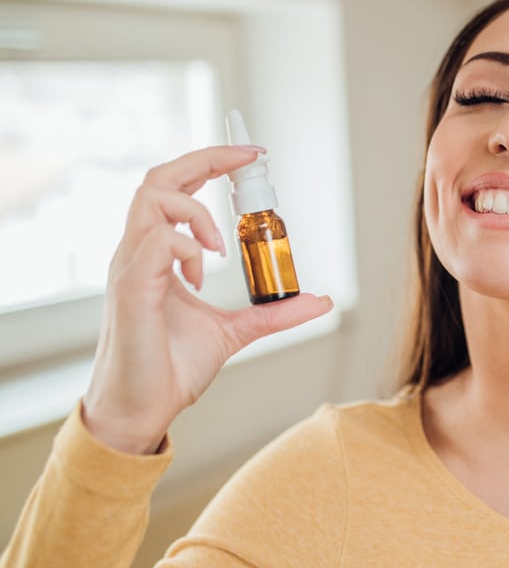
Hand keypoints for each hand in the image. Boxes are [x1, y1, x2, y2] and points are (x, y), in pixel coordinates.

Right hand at [82, 146, 332, 453]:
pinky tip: (201, 278)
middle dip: (205, 158)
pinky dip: (188, 249)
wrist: (142, 410)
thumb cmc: (171, 368)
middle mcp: (138, 252)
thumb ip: (273, 313)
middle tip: (248, 159)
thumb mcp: (235, 332)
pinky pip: (156, 243)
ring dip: (198, 212)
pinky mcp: (131, 290)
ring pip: (151, 198)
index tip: (252, 157)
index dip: (210, 163)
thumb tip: (319, 300)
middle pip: (157, 177)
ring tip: (220, 248)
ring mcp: (130, 267)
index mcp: (157, 255)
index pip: (175, 188)